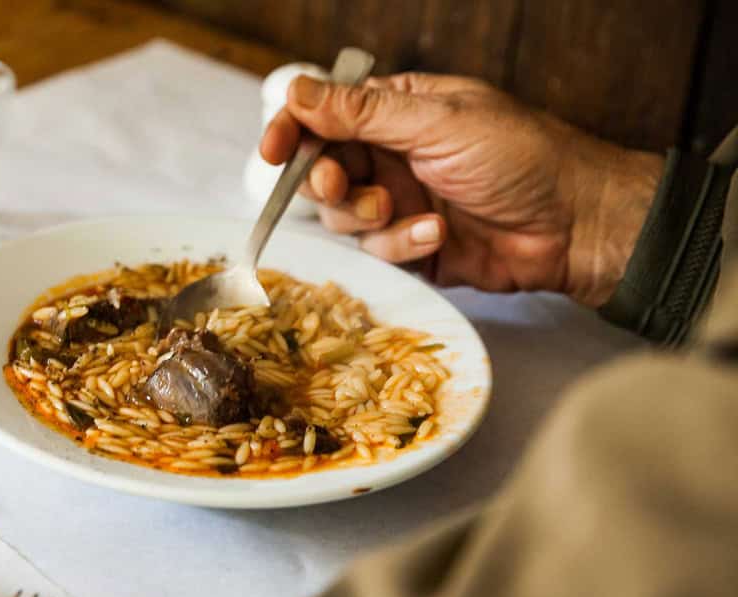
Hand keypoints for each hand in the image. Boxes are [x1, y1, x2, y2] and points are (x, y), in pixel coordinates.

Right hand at [260, 73, 663, 306]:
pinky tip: (438, 236)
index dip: (292, 131)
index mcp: (396, 111)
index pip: (324, 115)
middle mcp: (391, 155)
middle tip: (342, 187)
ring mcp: (400, 202)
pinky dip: (401, 245)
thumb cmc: (521, 156)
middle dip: (327, 183)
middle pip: (322, 170)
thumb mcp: (437, 123)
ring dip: (367, 217)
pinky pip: (377, 250)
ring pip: (343, 216)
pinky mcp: (412, 247)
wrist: (577, 224)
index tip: (273, 151)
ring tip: (407, 213)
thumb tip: (297, 92)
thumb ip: (361, 113)